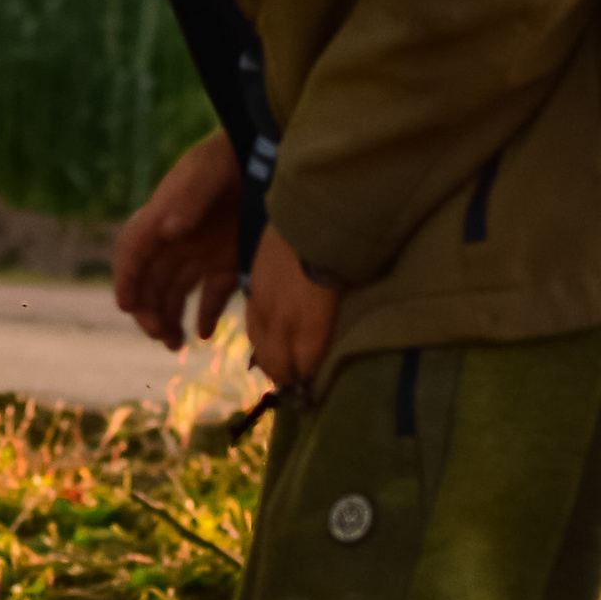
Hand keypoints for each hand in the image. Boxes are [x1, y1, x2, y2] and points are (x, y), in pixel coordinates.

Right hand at [112, 128, 243, 348]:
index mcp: (162, 215)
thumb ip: (189, 196)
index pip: (132, 251)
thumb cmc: (236, 153)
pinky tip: (204, 334)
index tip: (126, 305)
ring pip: (173, 293)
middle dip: (147, 311)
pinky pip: (209, 295)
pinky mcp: (226, 260)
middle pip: (149, 281)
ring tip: (175, 345)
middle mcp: (174, 239)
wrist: (272, 150)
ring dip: (168, 319)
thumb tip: (167, 230)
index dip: (125, 278)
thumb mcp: (211, 168)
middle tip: (161, 335)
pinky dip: (204, 316)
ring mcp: (199, 251)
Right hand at [245, 226, 343, 389]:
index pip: (304, 366)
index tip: (317, 387)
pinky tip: (267, 339)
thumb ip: (334, 324)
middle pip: (277, 363)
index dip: (309, 380)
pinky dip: (260, 337)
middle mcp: (282, 319)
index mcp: (310, 324)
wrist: (313, 212)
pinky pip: (252, 322)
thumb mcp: (348, 292)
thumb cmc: (343, 251)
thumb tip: (329, 347)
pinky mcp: (253, 285)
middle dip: (287, 377)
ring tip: (281, 367)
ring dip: (271, 360)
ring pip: (260, 345)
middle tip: (298, 383)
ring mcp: (264, 302)